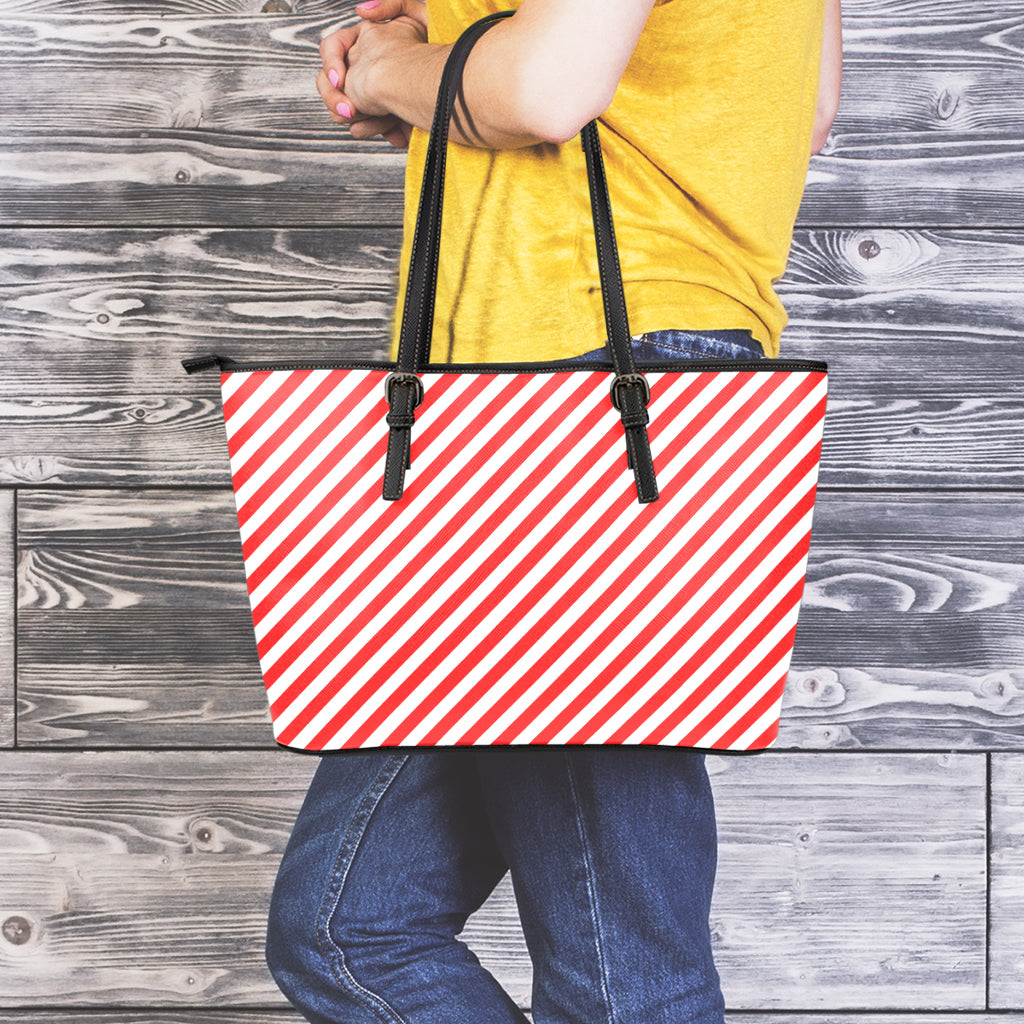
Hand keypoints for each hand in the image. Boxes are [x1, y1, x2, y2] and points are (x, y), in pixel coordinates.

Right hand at [317, 0, 427, 147]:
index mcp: (365, 43)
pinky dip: (379, 131)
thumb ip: (391, 5)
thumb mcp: (417, 16)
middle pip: (329, 86)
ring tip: (383, 123)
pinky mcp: (382, 117)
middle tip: (350, 112)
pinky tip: (397, 134)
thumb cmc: (438, 51)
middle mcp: (363, 69)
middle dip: (337, 100)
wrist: (448, 89)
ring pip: (344, 111)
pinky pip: (365, 128)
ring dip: (362, 119)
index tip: (341, 81)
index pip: (332, 49)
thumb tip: (361, 11)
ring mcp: (369, 95)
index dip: (331, 63)